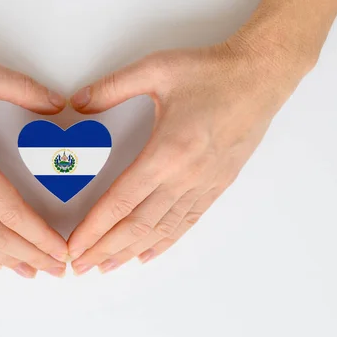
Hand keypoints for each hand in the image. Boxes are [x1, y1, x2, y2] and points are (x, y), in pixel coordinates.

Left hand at [68, 34, 313, 274]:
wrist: (262, 76)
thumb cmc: (211, 72)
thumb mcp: (155, 69)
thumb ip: (111, 88)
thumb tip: (78, 102)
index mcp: (166, 152)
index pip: (120, 201)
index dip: (94, 229)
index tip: (74, 247)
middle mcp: (185, 177)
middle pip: (137, 225)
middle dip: (105, 249)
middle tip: (81, 267)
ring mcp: (203, 185)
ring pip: (161, 230)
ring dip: (130, 252)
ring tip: (106, 267)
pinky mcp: (217, 186)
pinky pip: (187, 222)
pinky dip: (165, 242)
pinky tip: (148, 254)